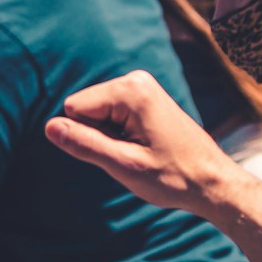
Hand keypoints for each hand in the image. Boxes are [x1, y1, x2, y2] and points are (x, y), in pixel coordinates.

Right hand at [45, 69, 235, 217]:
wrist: (212, 181)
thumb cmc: (174, 177)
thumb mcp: (124, 166)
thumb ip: (85, 144)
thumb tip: (49, 128)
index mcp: (131, 91)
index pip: (74, 108)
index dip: (89, 138)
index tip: (122, 152)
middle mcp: (136, 80)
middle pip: (84, 107)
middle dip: (100, 135)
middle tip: (134, 155)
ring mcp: (142, 86)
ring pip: (96, 113)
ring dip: (111, 137)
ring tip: (143, 151)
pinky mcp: (144, 97)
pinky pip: (111, 114)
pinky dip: (121, 134)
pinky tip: (146, 146)